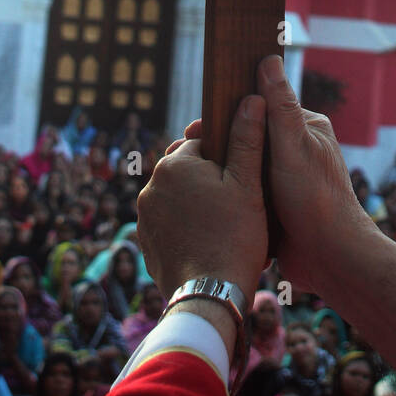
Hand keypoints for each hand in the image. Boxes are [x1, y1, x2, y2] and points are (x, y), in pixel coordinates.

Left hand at [136, 95, 267, 302]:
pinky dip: (185, 225)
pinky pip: (168, 221)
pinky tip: (208, 238)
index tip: (243, 173)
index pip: (203, 142)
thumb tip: (251, 98)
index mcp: (174, 164)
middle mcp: (151, 185)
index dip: (227, 155)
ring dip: (197, 201)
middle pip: (188, 169)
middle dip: (210, 177)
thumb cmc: (234, 237)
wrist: (209, 296)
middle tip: (237, 199)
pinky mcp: (145, 241)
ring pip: (177, 196)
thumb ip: (247, 138)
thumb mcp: (248, 184)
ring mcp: (144, 216)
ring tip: (225, 221)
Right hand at [183, 55, 370, 294]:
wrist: (331, 260)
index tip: (194, 129)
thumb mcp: (293, 146)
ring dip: (223, 172)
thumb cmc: (315, 199)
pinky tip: (204, 200)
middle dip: (221, 145)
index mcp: (305, 128)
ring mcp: (287, 179)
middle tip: (184, 156)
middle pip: (250, 138)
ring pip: (246, 166)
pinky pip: (248, 192)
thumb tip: (268, 59)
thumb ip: (280, 107)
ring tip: (188, 178)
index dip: (225, 117)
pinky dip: (230, 193)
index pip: (259, 110)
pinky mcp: (278, 205)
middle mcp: (297, 150)